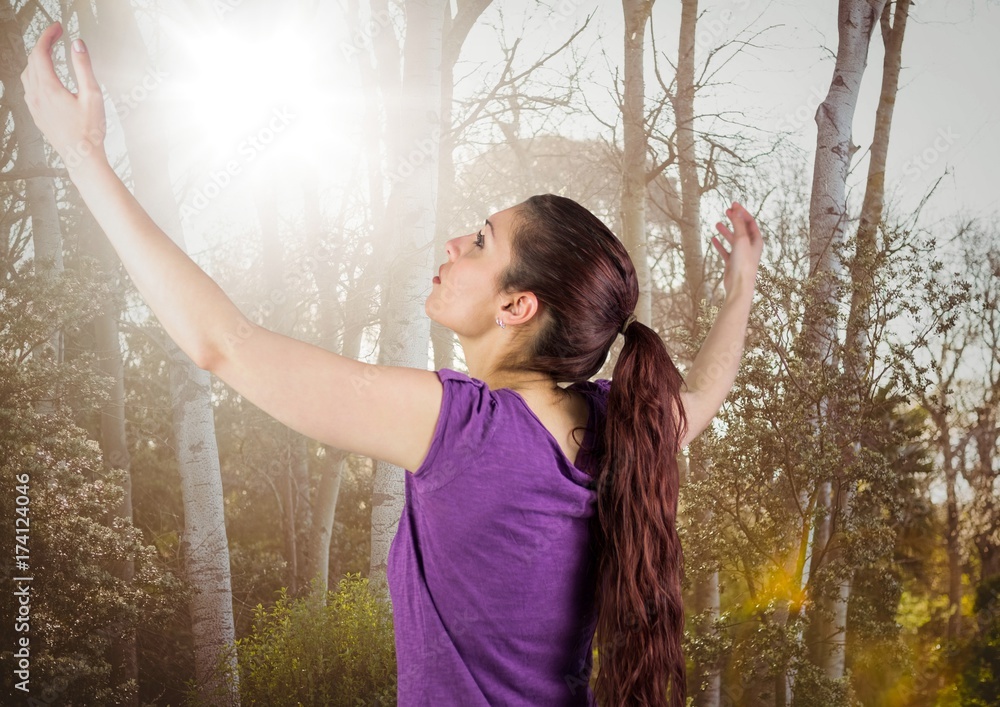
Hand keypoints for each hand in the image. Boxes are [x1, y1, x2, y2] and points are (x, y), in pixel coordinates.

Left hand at [20, 22, 106, 171]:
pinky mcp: (37, 114)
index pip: (41, 52)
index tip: (58, 28)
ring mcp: (34, 106)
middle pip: (32, 60)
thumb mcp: (92, 96)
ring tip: (50, 54)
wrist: (82, 158)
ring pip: (27, 73)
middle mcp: (37, 95)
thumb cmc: (90, 132)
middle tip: (57, 36)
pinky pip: (29, 87)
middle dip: (43, 44)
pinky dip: (35, 75)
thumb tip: (77, 45)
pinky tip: (45, 78)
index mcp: (49, 88)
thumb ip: (83, 67)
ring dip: (37, 59)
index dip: (48, 36)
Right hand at [711, 202, 762, 297]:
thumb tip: (736, 210)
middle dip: (735, 219)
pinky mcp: (732, 262)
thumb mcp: (741, 239)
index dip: (742, 212)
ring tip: (717, 224)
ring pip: (733, 239)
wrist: (739, 284)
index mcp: (756, 240)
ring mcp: (741, 254)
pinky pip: (725, 251)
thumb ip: (738, 224)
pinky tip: (713, 239)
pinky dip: (720, 244)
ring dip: (726, 231)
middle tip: (726, 211)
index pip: (750, 222)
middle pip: (742, 229)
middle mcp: (750, 246)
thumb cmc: (743, 262)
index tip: (733, 204)